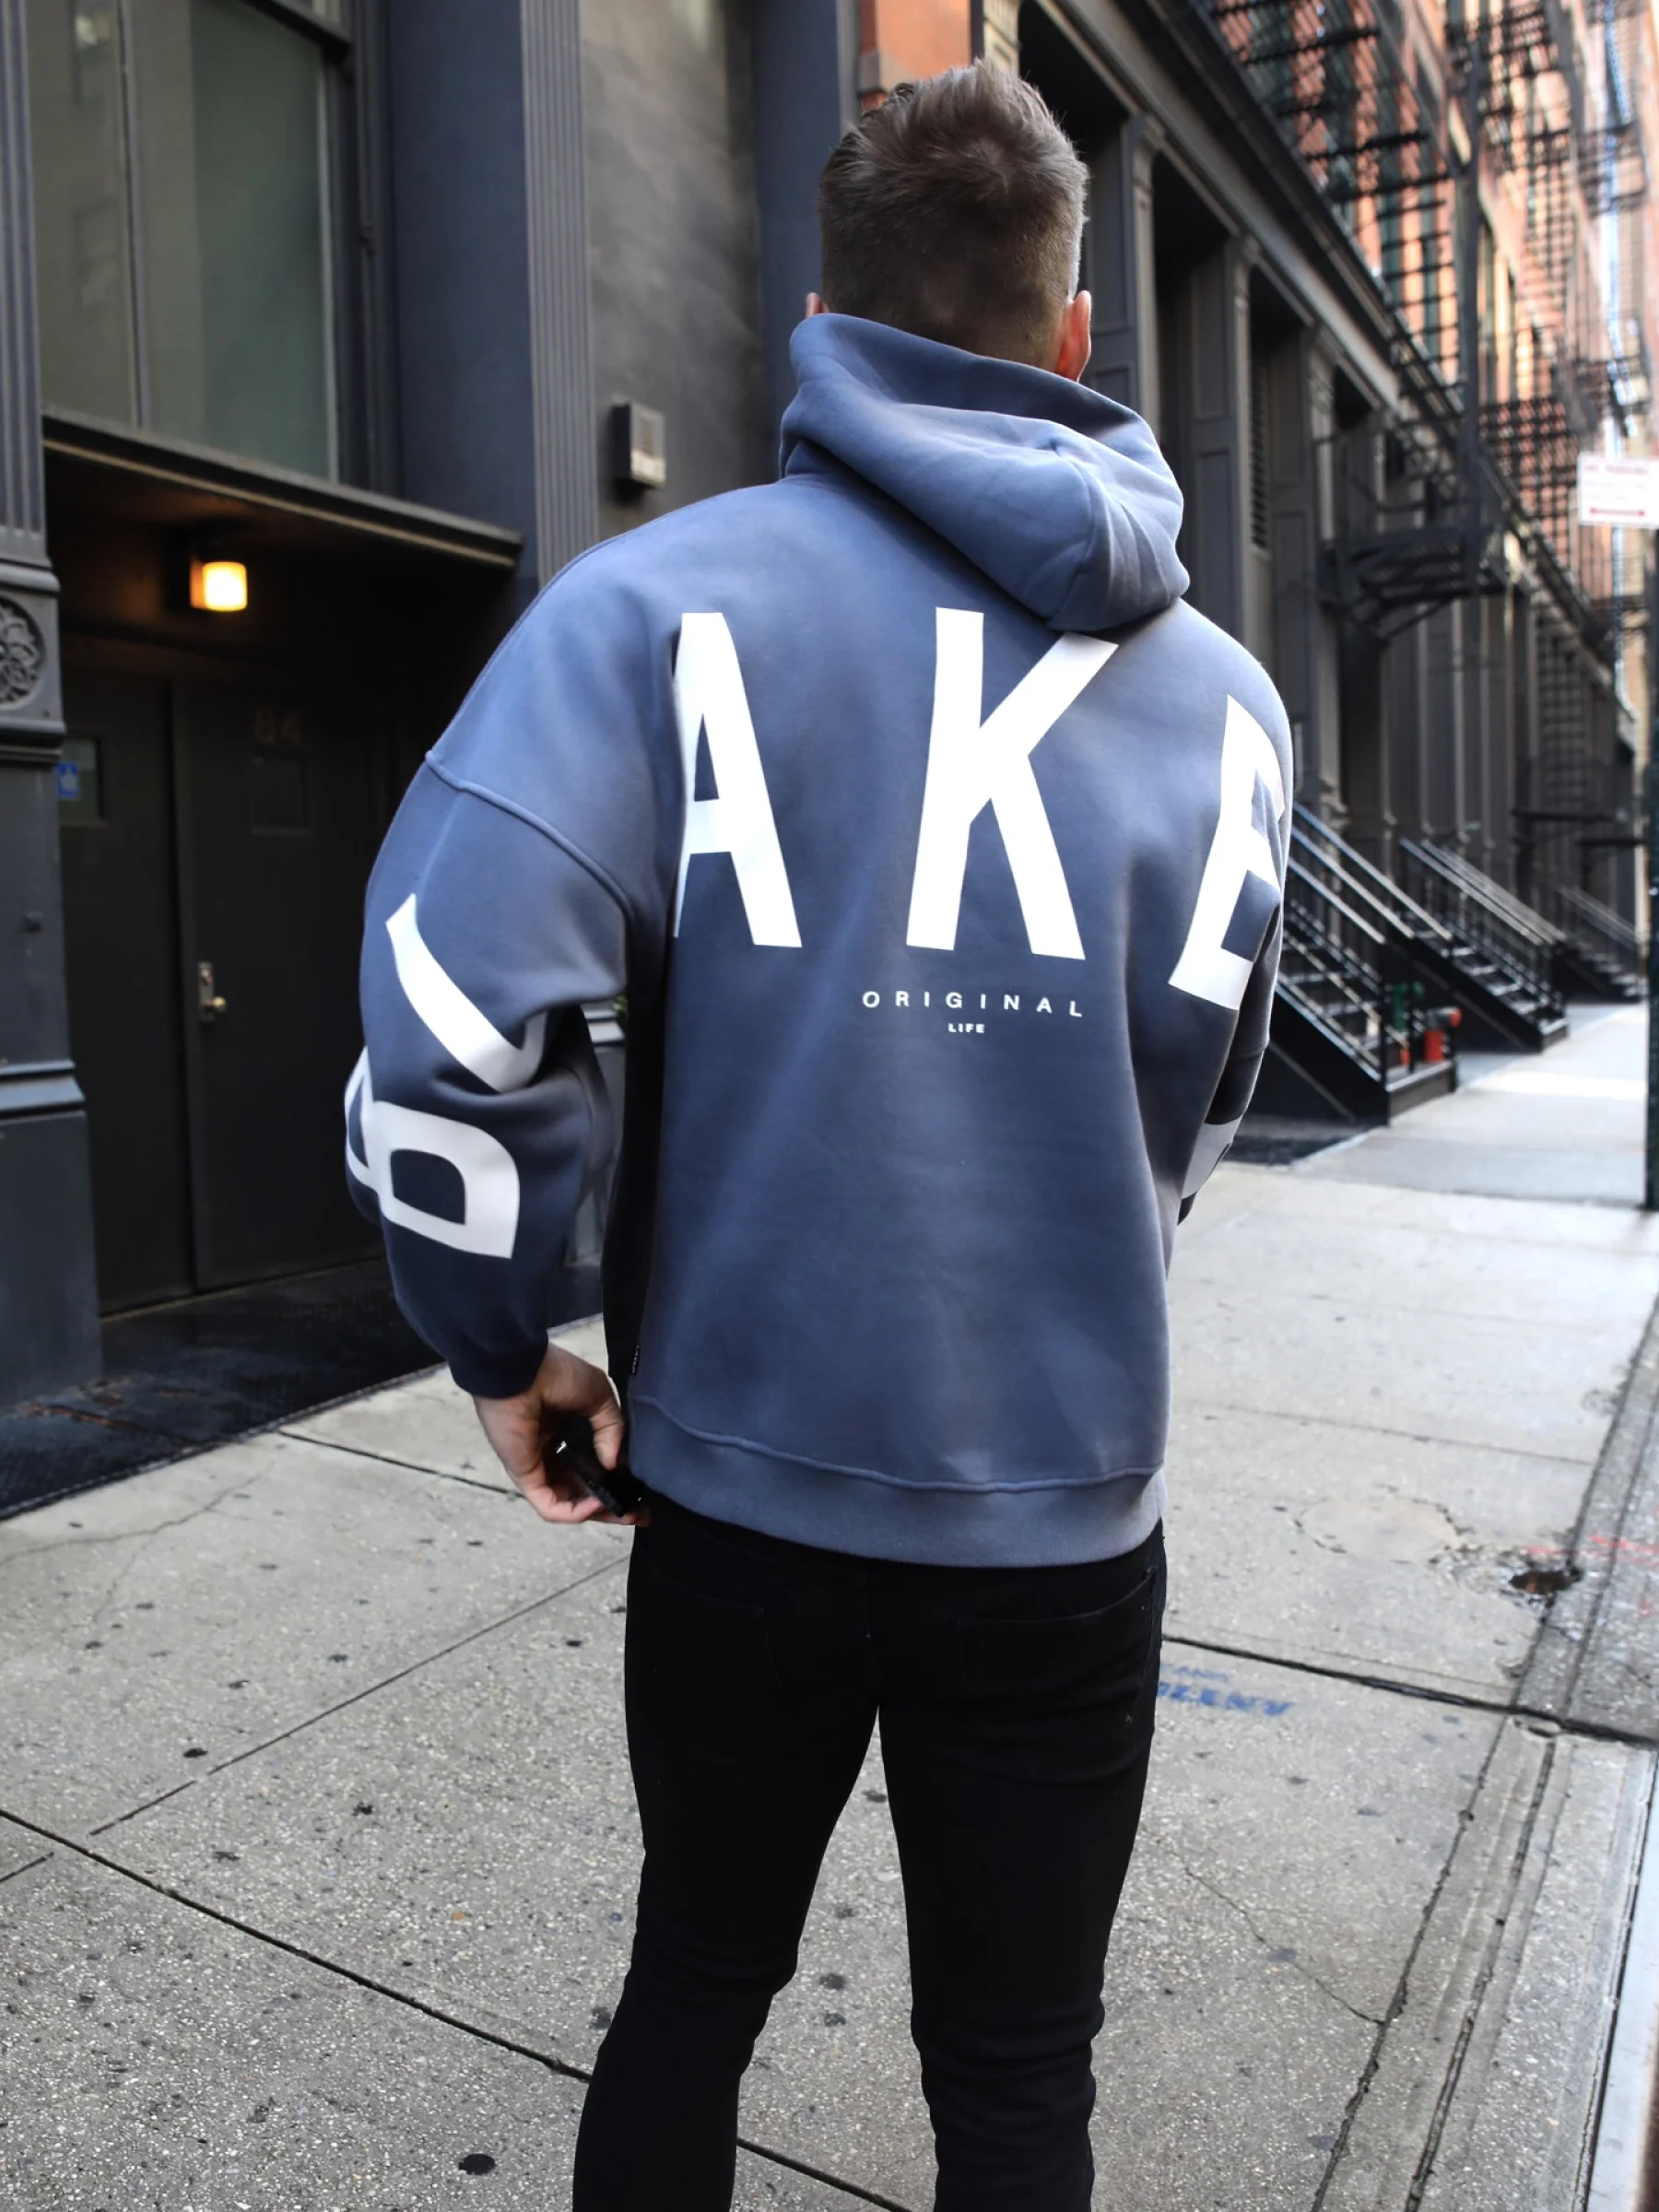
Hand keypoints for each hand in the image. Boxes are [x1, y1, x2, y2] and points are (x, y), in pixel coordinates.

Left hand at [472, 1342, 643, 1526]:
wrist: (522, 1369)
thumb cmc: (557, 1374)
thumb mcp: (599, 1396)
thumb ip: (612, 1430)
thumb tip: (613, 1464)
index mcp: (567, 1433)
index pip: (593, 1467)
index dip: (617, 1481)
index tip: (642, 1492)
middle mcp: (553, 1452)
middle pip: (583, 1491)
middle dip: (612, 1506)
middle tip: (639, 1514)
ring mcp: (537, 1466)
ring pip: (569, 1504)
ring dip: (597, 1513)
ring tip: (624, 1513)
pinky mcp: (525, 1476)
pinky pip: (550, 1506)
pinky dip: (575, 1512)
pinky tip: (598, 1503)